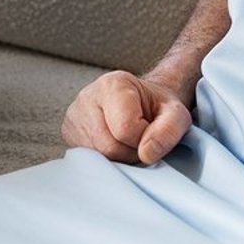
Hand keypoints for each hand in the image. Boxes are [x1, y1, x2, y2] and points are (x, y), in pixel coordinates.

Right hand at [61, 69, 192, 165]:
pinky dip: (105, 158)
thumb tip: (146, 153)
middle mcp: (86, 97)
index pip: (125, 130)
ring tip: (128, 140)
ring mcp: (73, 116)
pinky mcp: (68, 133)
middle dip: (131, 153)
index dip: (144, 140)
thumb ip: (169, 131)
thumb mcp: (176, 114)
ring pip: (97, 157)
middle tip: (141, 140)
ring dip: (119, 158)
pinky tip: (113, 142)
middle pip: (109, 147)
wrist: (143, 103)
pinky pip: (87, 159)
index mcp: (113, 84)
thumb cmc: (158, 108)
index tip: (150, 130)